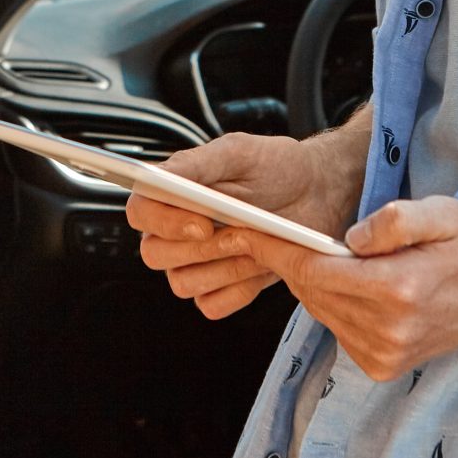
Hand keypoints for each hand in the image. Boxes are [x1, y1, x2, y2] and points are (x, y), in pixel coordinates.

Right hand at [127, 130, 356, 319]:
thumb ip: (197, 163)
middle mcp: (177, 230)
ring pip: (182, 283)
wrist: (319, 191)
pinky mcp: (222, 287)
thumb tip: (161, 177)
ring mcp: (197, 262)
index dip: (162, 222)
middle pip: (155, 254)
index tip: (202, 222)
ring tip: (257, 244)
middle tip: (241, 232)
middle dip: (201, 248)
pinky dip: (237, 290)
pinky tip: (260, 267)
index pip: (139, 212)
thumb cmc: (278, 166)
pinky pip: (212, 305)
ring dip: (224, 268)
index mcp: (172, 193)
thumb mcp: (240, 152)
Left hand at [235, 197, 457, 380]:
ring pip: (320, 311)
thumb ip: (393, 220)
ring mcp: (384, 354)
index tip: (246, 230)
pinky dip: (332, 304)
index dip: (277, 249)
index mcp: (398, 290)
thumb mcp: (442, 212)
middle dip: (288, 262)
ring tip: (309, 253)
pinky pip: (337, 329)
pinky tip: (348, 283)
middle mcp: (387, 330)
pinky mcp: (382, 366)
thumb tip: (349, 238)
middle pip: (311, 293)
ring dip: (311, 283)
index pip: (315, 272)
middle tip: (267, 233)